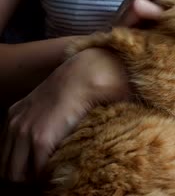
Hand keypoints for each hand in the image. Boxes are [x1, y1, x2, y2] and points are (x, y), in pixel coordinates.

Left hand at [0, 48, 128, 181]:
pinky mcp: (41, 140)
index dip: (19, 163)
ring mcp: (24, 133)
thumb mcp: (48, 101)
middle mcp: (14, 125)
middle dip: (23, 176)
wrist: (83, 78)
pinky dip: (46, 176)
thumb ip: (42, 116)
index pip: (5, 152)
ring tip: (50, 177)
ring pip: (15, 174)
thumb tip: (54, 130)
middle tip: (43, 176)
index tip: (36, 167)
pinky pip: (37, 171)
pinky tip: (58, 172)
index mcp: (14, 116)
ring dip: (32, 179)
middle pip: (5, 167)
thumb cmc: (74, 87)